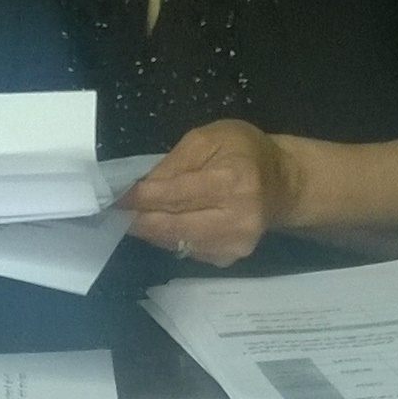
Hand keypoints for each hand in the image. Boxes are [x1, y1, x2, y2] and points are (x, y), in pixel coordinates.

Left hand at [123, 120, 298, 266]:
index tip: (113, 197)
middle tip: (115, 210)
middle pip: (170, 226)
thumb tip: (141, 186)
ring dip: (150, 229)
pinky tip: (167, 221)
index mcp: (232, 182)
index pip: (174, 195)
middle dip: (138, 218)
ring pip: (173, 242)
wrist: (283, 184)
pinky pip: (185, 250)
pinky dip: (169, 236)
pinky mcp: (227, 260)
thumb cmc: (246, 152)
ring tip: (137, 214)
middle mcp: (235, 219)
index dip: (139, 198)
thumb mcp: (210, 138)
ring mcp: (233, 245)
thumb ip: (174, 161)